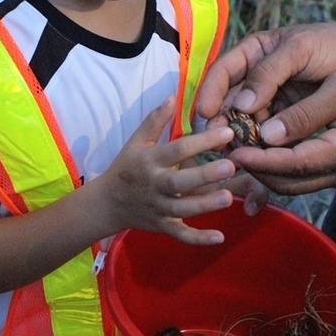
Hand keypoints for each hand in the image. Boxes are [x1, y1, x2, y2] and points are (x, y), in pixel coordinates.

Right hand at [98, 97, 238, 245]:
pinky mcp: (162, 226)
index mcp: (150, 161)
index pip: (177, 149)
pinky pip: (180, 234)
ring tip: (229, 197)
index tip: (227, 133)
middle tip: (230, 166)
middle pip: (180, 181)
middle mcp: (154, 185)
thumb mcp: (136, 142)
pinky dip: (198, 239)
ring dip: (206, 205)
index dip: (202, 141)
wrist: (106, 204)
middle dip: (205, 175)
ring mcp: (158, 208)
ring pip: (183, 209)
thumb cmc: (127, 167)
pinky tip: (219, 237)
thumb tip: (172, 96)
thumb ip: (155, 121)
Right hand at [196, 17, 335, 194]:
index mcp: (254, 51)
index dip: (210, 93)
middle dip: (222, 123)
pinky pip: (268, 134)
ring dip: (240, 139)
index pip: (222, 72)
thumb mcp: (300, 51)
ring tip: (236, 156)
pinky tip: (258, 159)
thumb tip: (243, 107)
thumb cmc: (333, 42)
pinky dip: (262, 146)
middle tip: (218, 144)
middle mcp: (257, 77)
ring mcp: (271, 99)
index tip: (205, 114)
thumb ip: (271, 75)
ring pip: (247, 122)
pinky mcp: (286, 119)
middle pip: (230, 102)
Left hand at [228, 113, 335, 194]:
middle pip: (290, 181)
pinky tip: (255, 146)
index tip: (234, 153)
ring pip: (290, 182)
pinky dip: (272, 163)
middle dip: (255, 169)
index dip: (261, 161)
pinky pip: (296, 174)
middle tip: (227, 152)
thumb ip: (304, 114)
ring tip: (235, 148)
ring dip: (260, 168)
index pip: (297, 165)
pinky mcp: (332, 167)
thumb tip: (268, 137)